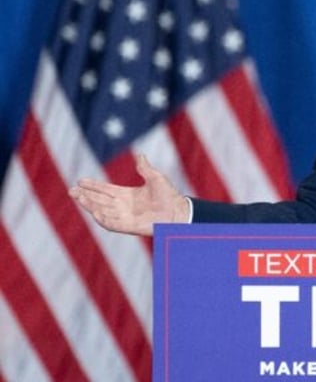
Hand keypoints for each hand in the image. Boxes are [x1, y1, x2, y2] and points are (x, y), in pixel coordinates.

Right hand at [68, 154, 188, 235]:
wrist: (179, 212)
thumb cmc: (169, 196)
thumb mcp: (155, 178)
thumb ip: (145, 168)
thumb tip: (140, 155)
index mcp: (127, 194)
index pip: (105, 190)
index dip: (93, 186)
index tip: (80, 180)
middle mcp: (123, 206)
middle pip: (99, 200)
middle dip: (85, 195)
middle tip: (71, 190)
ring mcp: (125, 217)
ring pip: (102, 211)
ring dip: (89, 205)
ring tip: (78, 197)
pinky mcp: (129, 226)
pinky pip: (112, 224)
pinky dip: (102, 219)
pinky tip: (94, 212)